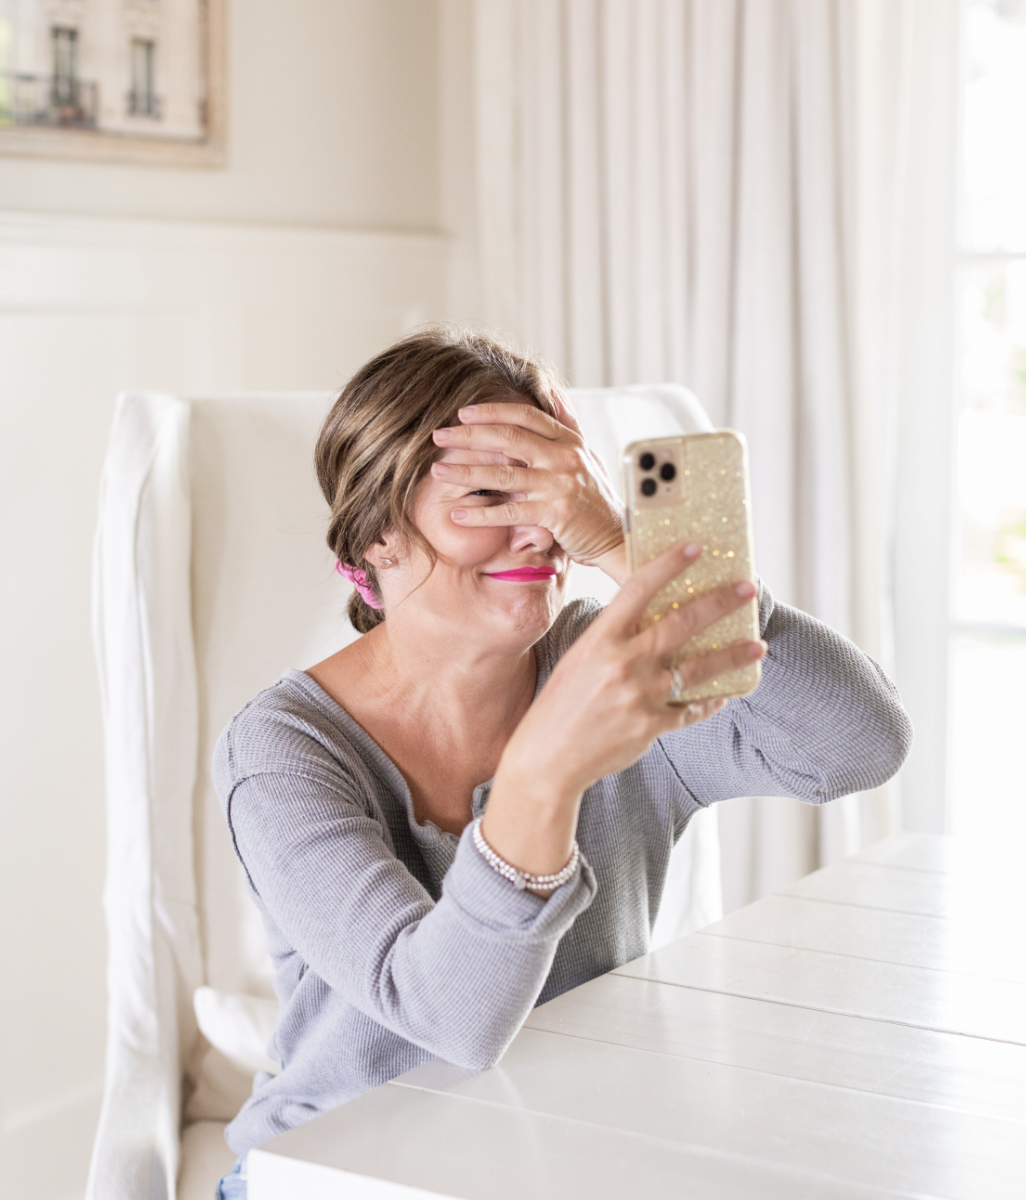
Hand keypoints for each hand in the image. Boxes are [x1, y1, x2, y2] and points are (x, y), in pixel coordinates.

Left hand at [431, 395, 627, 581]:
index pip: (526, 416)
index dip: (493, 411)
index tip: (463, 413)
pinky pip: (510, 513)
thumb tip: (554, 391)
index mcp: (569, 441)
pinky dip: (481, 515)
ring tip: (438, 471)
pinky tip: (458, 514)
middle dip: (470, 436)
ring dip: (466, 473)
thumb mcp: (588, 454)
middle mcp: (565, 458)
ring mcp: (560, 486)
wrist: (618, 537)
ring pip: (504, 475)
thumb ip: (568, 424)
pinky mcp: (555, 515)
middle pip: (509, 439)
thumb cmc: (596, 498)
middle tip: (438, 436)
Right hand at [481, 544, 765, 875]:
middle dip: (720, 601)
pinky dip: (709, 701)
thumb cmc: (559, 705)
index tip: (696, 547)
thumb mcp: (580, 659)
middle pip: (682, 623)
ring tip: (757, 645)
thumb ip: (614, 640)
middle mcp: (623, 662)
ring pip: (699, 668)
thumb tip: (652, 621)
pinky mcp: (651, 726)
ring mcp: (640, 695)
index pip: (639, 589)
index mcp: (600, 639)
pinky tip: (723, 694)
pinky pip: (691, 709)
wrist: (547, 759)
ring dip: (733, 655)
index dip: (670, 564)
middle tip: (748, 588)